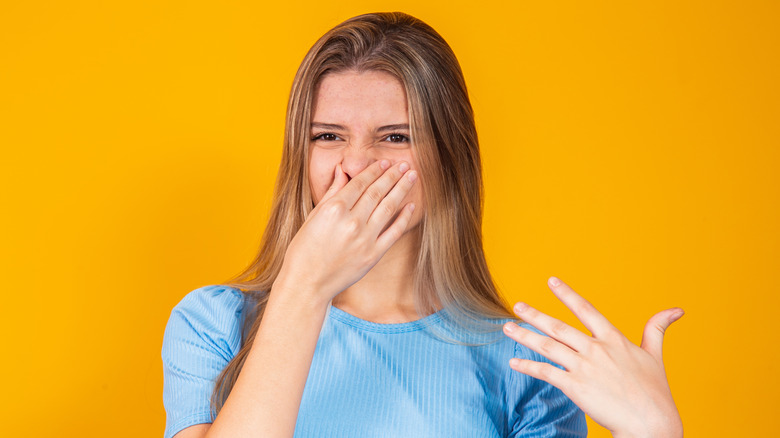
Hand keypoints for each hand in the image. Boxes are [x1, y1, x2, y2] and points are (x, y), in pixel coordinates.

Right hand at [274, 159, 417, 302]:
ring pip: (388, 207)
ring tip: (411, 177)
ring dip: (401, 189)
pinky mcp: (373, 255)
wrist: (307, 283)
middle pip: (377, 192)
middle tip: (404, 164)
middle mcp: (351, 221)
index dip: (375, 171)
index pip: (360, 183)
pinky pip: (394, 232)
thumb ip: (331, 192)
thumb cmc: (304, 250)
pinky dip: (404, 217)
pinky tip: (410, 206)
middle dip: (392, 175)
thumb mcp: (313, 217)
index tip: (386, 162)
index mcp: (334, 209)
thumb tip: (342, 170)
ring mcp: (364, 239)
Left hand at [502, 276, 683, 437]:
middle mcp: (596, 349)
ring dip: (525, 336)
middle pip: (559, 327)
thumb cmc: (655, 393)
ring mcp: (585, 367)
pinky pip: (546, 373)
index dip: (567, 294)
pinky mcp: (576, 387)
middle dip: (535, 315)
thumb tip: (676, 310)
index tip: (551, 281)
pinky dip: (529, 366)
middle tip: (517, 306)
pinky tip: (514, 363)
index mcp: (614, 339)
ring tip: (507, 328)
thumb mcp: (656, 356)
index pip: (586, 309)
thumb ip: (657, 329)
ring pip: (548, 346)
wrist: (651, 425)